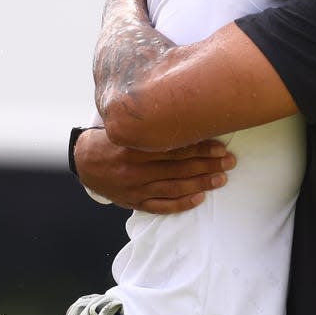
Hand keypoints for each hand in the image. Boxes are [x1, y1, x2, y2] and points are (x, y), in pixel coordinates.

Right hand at [74, 128, 234, 213]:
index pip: (173, 149)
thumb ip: (148, 123)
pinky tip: (199, 199)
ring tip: (222, 179)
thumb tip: (181, 107)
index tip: (220, 147)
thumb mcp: (124, 126)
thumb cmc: (111, 140)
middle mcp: (135, 170)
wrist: (85, 163)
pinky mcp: (135, 202)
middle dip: (208, 165)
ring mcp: (135, 189)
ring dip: (201, 184)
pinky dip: (181, 204)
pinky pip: (161, 206)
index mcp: (133, 148)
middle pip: (179, 169)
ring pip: (174, 188)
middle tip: (230, 162)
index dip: (200, 148)